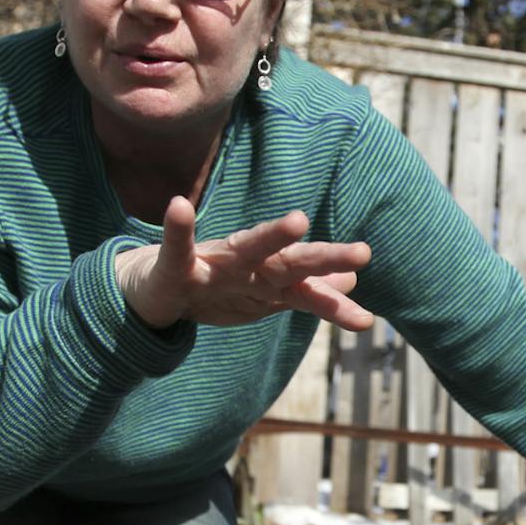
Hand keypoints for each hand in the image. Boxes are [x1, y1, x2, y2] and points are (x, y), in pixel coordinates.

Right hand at [113, 199, 375, 331]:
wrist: (159, 290)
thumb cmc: (217, 287)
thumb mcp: (263, 295)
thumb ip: (306, 290)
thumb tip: (352, 282)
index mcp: (268, 279)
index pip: (309, 287)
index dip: (334, 301)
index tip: (366, 317)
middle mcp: (248, 267)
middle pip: (290, 263)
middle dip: (324, 260)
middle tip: (363, 254)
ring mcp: (214, 265)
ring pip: (246, 250)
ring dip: (270, 236)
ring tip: (298, 221)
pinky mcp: (175, 267)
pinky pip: (176, 248)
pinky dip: (178, 228)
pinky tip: (178, 207)